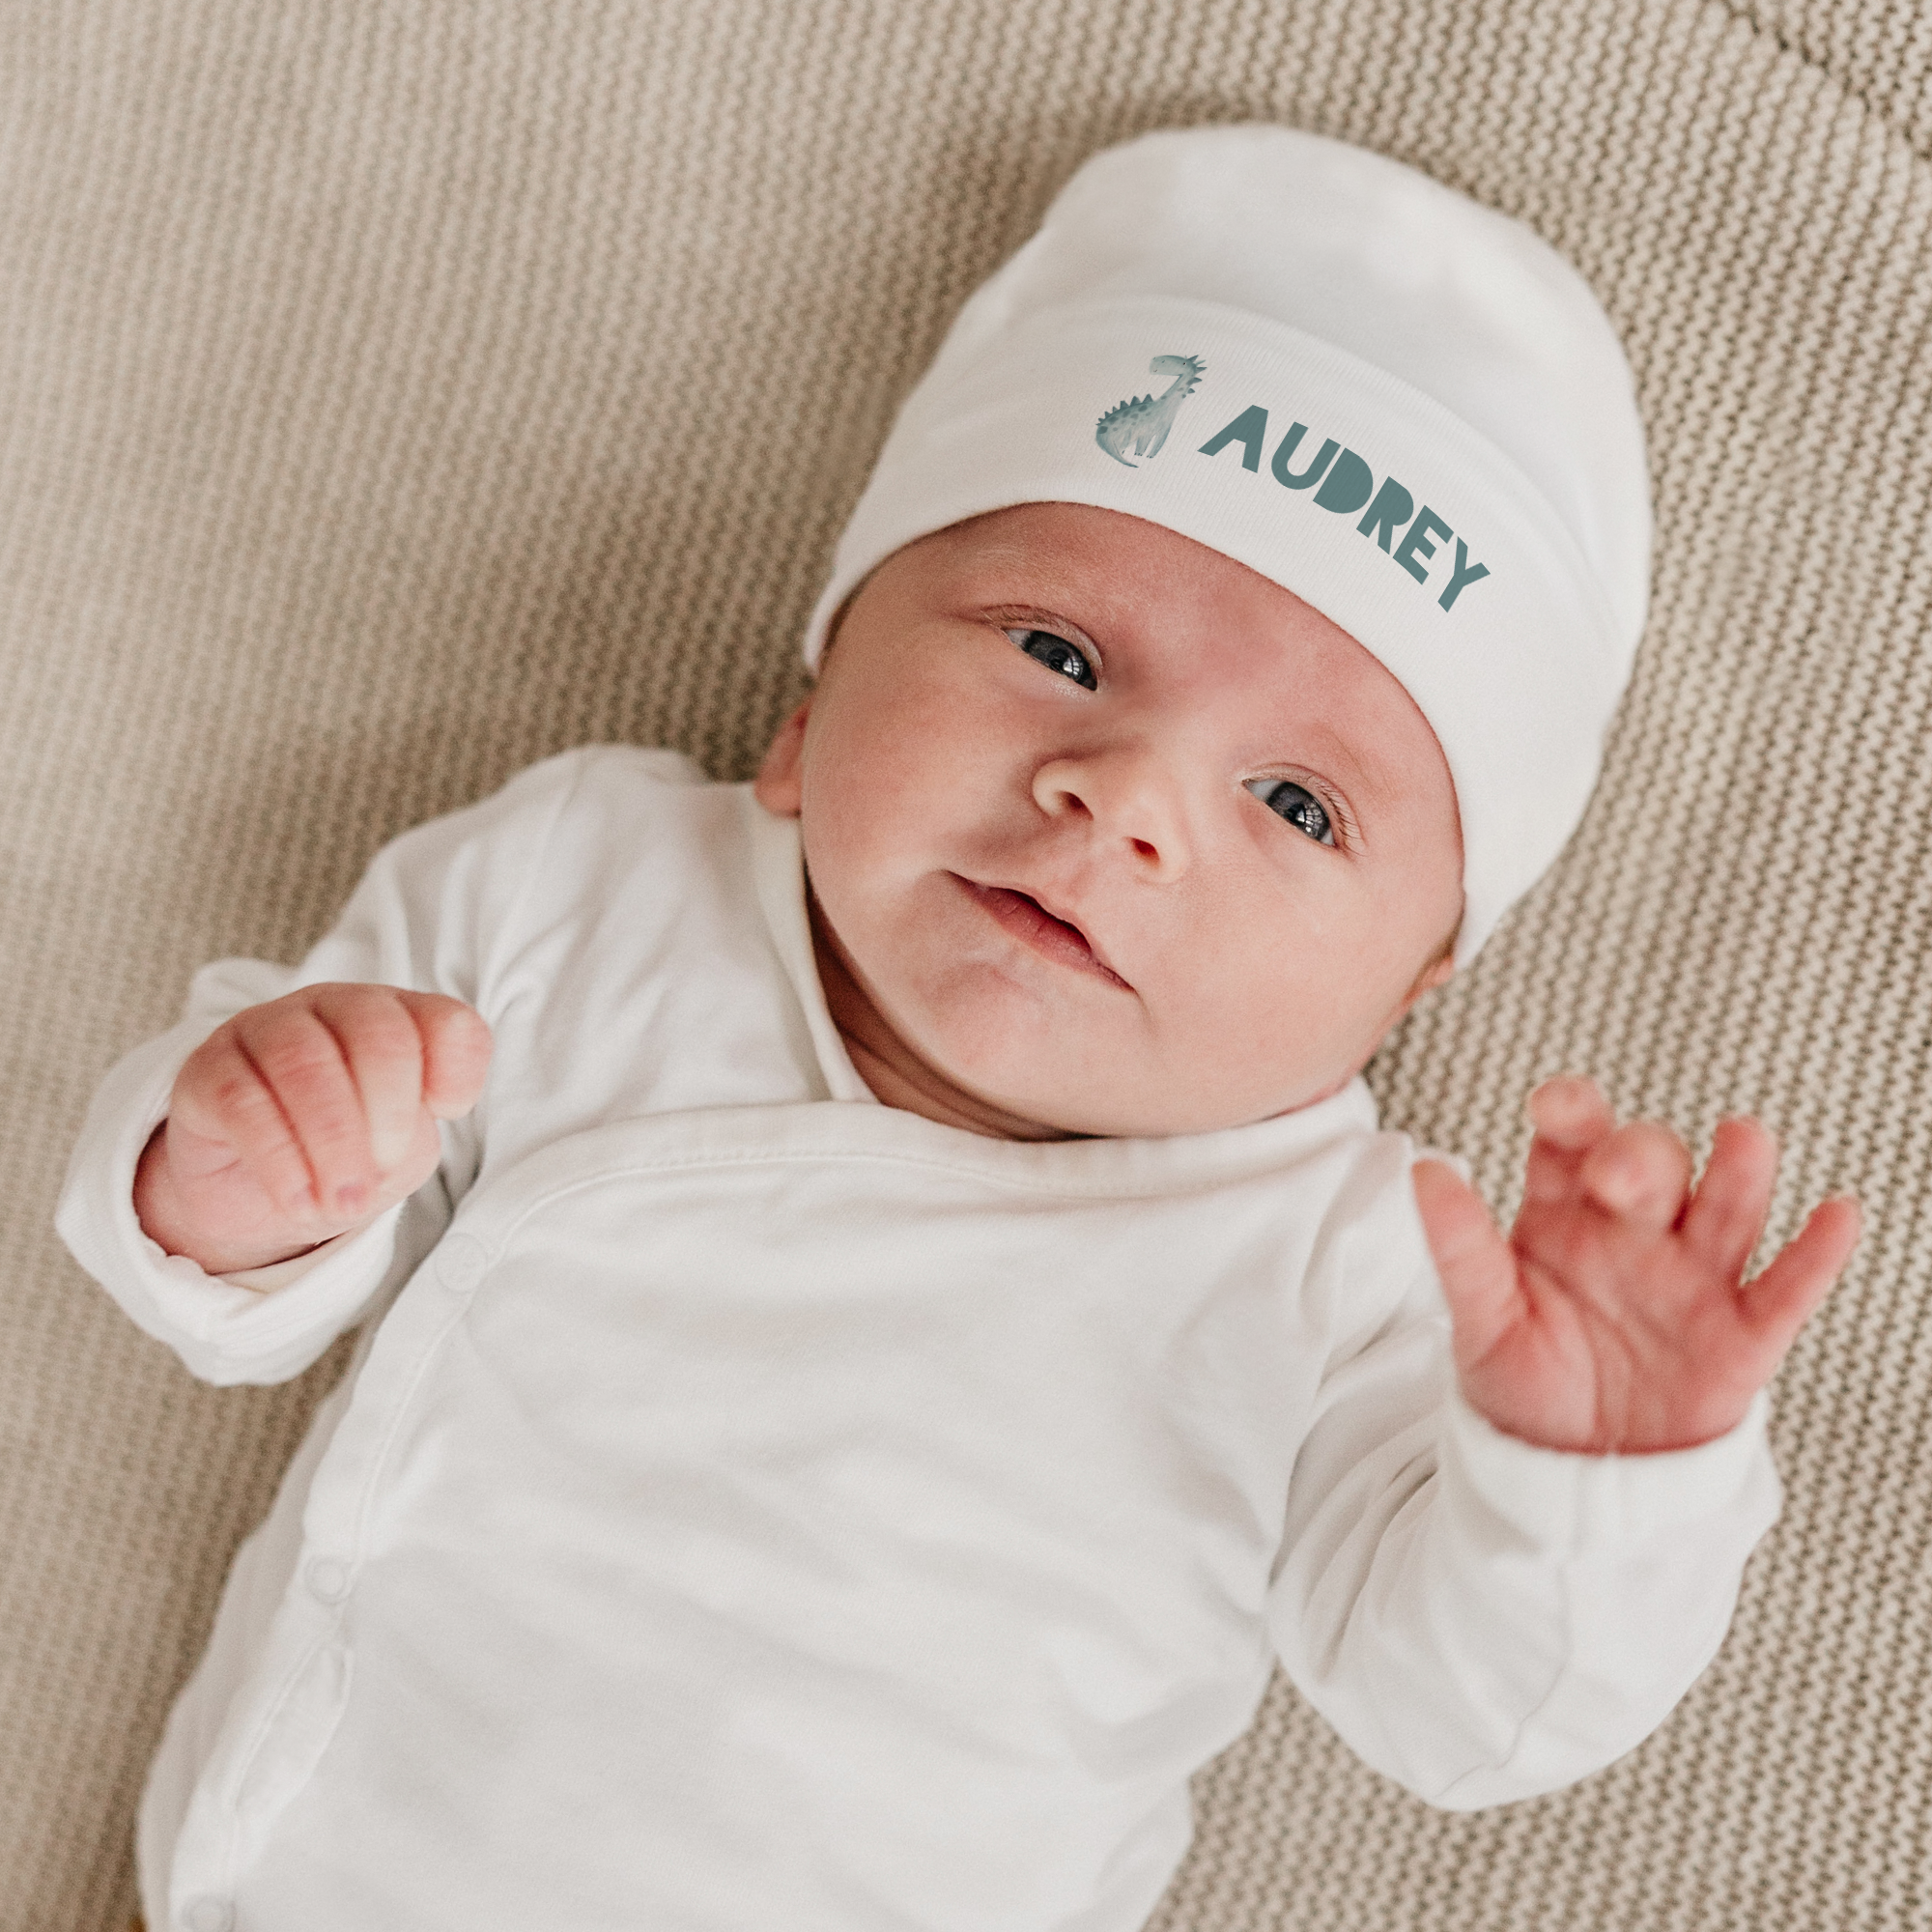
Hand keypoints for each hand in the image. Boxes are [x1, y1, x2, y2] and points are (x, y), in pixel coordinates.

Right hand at [134, 983, 492, 1274]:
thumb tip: (409, 1119)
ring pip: (305, 1062)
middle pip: (377, 1033)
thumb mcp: (401, 1150)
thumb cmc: (349, 1156)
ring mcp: (267, 1028)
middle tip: (377, 1182)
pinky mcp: (208, 1068)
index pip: (448, 1022)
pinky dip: (279, 1157)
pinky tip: (297, 1199)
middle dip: (387, 1115)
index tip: (446, 1115)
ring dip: (332, 1141)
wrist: (261, 1194)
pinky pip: (242, 1100)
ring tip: (341, 1201)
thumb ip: (415, 1128)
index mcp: (399, 1019)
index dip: (456, 1071)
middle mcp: (335, 1008)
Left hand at [1411, 1076, 1860, 1453]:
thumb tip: (1423, 1169)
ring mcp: (1694, 1276)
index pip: (1573, 1140)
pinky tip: (1838, 1213)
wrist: (1569, 1472)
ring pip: (1726, 1208)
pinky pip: (1785, 1288)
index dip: (1573, 1112)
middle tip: (1618, 1177)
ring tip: (1742, 1137)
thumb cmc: (1524, 1378)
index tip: (1559, 1106)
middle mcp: (1635, 1227)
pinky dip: (1816, 1254)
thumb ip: (1460, 1248)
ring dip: (1738, 1173)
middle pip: (1652, 1164)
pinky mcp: (1742, 1336)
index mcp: (1565, 1208)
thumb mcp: (1481, 1317)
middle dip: (1641, 1158)